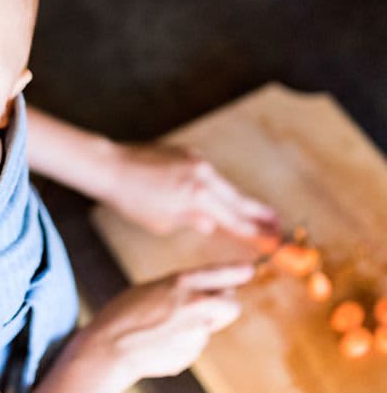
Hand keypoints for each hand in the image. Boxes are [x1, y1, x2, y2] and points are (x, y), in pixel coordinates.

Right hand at [34, 264, 253, 392]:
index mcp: (180, 283)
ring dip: (197, 326)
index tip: (248, 270)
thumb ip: (178, 290)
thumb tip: (201, 294)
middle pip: (231, 304)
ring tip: (165, 328)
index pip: (220, 274)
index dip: (237, 272)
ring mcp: (196, 331)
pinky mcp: (191, 352)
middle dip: (225, 305)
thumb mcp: (150, 289)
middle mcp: (194, 305)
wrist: (110, 347)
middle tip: (208, 306)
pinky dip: (182, 343)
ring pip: (209, 326)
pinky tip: (160, 342)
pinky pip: (194, 344)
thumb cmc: (123, 315)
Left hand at [96, 142, 279, 238]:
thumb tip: (213, 223)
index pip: (235, 219)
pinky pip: (207, 175)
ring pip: (223, 185)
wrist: (111, 166)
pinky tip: (216, 197)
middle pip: (239, 199)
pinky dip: (213, 187)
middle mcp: (203, 175)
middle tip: (280, 225)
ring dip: (236, 201)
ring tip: (257, 214)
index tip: (275, 240)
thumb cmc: (132, 199)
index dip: (257, 232)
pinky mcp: (187, 152)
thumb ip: (193, 221)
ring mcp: (196, 160)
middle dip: (260, 214)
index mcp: (198, 196)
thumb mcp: (163, 221)